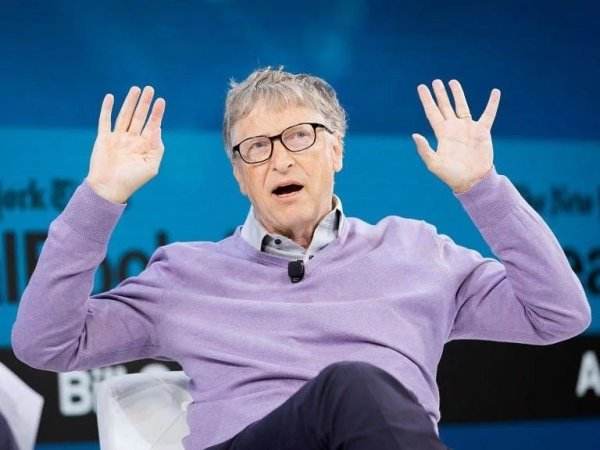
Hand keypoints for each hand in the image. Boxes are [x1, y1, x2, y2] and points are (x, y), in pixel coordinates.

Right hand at [85, 85, 165, 203]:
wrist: (109, 189)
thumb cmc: (132, 181)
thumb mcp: (151, 167)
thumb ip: (157, 149)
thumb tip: (158, 129)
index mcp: (144, 146)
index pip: (152, 125)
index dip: (157, 113)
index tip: (161, 101)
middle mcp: (132, 140)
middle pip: (139, 117)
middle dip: (145, 103)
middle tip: (150, 88)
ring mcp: (118, 138)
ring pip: (125, 115)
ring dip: (130, 102)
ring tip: (136, 89)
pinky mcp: (104, 139)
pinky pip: (105, 121)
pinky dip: (106, 109)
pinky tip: (110, 97)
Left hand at [412, 79, 500, 193]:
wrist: (472, 181)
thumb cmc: (451, 175)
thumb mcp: (434, 163)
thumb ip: (424, 149)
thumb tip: (414, 134)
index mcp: (442, 134)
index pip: (432, 112)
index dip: (426, 100)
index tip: (421, 87)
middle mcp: (454, 128)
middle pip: (445, 106)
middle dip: (440, 94)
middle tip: (435, 81)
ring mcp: (468, 128)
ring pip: (462, 106)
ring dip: (458, 94)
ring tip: (452, 82)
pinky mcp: (482, 131)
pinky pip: (488, 114)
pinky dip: (492, 104)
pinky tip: (495, 92)